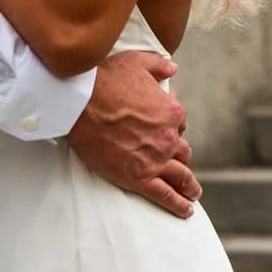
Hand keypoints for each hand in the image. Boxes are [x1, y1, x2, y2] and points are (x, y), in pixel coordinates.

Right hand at [68, 48, 200, 219]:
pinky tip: (186, 210)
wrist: (79, 103)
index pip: (179, 124)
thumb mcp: (136, 61)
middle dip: (181, 157)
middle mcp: (168, 138)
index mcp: (171, 111)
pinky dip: (178, 205)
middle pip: (182, 152)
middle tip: (180, 165)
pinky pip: (165, 196)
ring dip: (189, 186)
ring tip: (192, 193)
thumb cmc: (105, 79)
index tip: (164, 131)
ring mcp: (155, 160)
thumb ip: (158, 64)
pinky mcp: (139, 178)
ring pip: (181, 176)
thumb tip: (173, 68)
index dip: (172, 127)